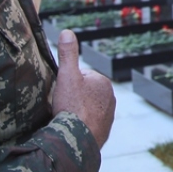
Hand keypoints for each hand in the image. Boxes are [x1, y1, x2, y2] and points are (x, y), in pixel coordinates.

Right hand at [51, 30, 115, 147]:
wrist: (79, 139)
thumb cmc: (73, 106)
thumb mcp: (67, 75)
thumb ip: (68, 54)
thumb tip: (67, 32)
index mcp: (103, 82)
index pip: (79, 77)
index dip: (66, 84)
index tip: (62, 94)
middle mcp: (110, 98)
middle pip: (83, 93)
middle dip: (72, 98)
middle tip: (63, 107)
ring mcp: (108, 115)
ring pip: (85, 108)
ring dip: (76, 111)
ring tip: (67, 118)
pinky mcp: (103, 131)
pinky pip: (88, 123)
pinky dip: (80, 124)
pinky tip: (73, 128)